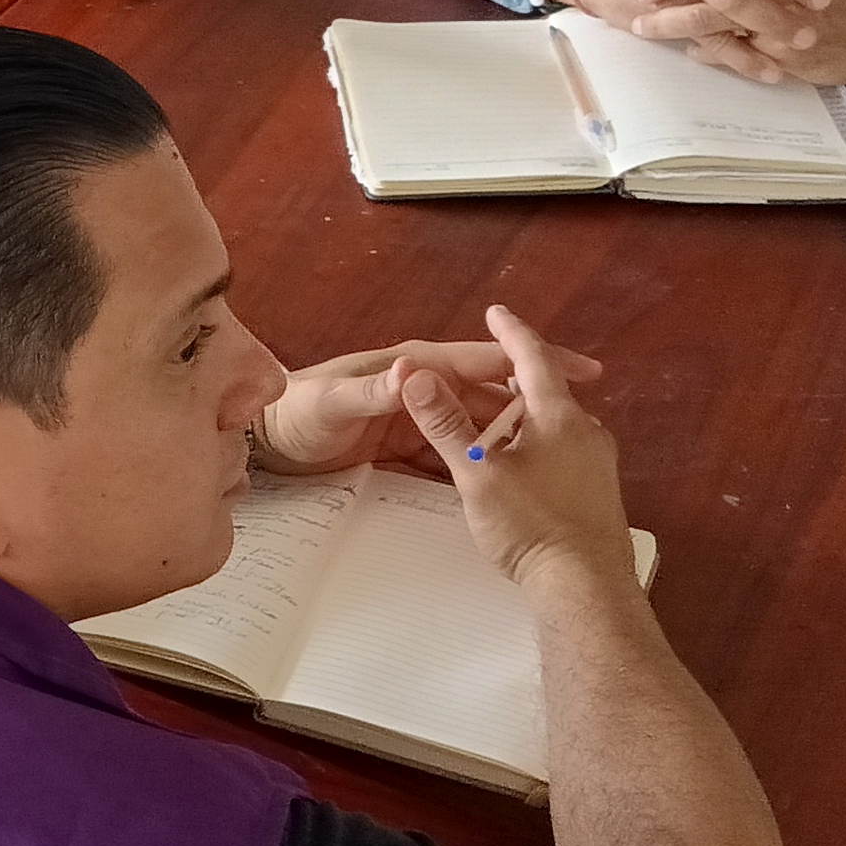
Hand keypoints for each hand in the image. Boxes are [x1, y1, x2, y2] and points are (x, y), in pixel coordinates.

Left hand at [257, 331, 602, 479]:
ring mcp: (414, 420)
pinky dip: (478, 465)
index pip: (481, 361)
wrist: (264, 442)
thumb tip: (413, 375)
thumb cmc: (294, 411)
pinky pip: (453, 456)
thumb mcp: (332, 402)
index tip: (580, 368)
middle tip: (582, 428)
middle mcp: (420, 388)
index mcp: (411, 368)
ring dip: (510, 441)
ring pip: (475, 428)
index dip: (530, 363)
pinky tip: (504, 484)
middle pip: (488, 396)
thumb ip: (372, 391)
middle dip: (532, 408)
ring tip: (554, 461)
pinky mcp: (404, 449)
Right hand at [394, 304, 639, 591]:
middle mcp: (586, 430)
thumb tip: (414, 375)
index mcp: (558, 415)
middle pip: (544, 390)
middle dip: (510, 377)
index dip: (510, 332)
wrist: (586, 587)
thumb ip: (445, 423)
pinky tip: (515, 460)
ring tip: (490, 415)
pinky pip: (562, 448)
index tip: (495, 312)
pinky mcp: (597, 490)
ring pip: (553, 422)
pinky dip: (533, 439)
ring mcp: (597, 462)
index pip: (532, 358)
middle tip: (478, 369)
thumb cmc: (531, 524)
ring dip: (521, 412)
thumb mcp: (477, 474)